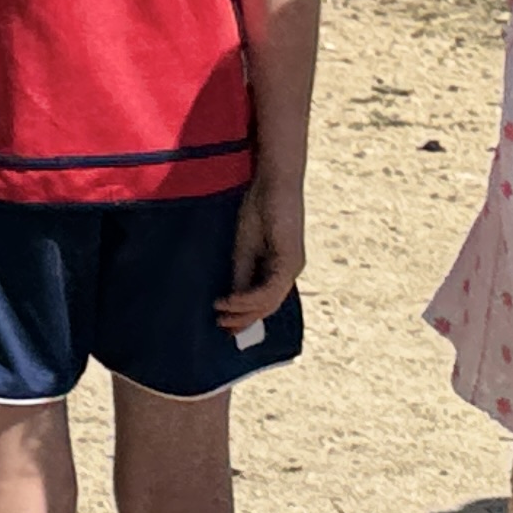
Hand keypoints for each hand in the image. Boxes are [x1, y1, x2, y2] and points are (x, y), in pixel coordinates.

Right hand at [215, 177, 303, 331]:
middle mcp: (290, 270)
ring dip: (244, 312)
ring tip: (220, 315)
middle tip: (222, 330)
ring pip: (269, 301)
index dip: (245, 315)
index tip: (224, 324)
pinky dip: (248, 299)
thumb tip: (232, 298)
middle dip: (244, 320)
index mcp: (280, 266)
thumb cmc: (258, 207)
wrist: (274, 183)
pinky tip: (229, 301)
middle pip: (268, 306)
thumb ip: (241, 273)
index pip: (264, 299)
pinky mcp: (289, 260)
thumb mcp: (243, 248)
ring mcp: (292, 266)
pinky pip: (269, 289)